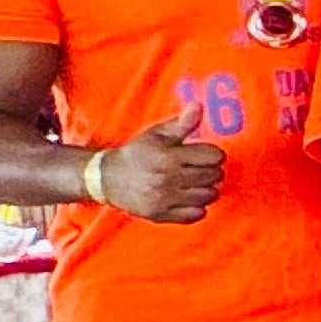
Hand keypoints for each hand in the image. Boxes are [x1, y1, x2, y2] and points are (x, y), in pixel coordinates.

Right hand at [99, 99, 224, 224]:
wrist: (107, 178)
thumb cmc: (136, 153)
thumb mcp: (157, 134)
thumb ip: (182, 123)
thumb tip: (198, 106)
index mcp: (168, 157)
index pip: (213, 157)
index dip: (213, 154)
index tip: (204, 155)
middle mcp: (168, 179)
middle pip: (213, 176)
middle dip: (212, 171)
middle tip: (200, 169)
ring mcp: (164, 199)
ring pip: (208, 196)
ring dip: (207, 189)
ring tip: (195, 183)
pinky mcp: (160, 215)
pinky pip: (196, 214)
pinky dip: (198, 207)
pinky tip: (188, 197)